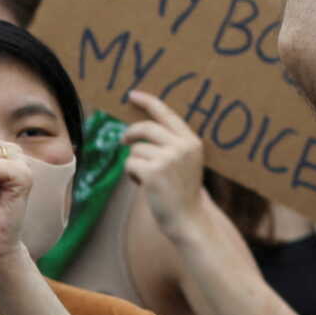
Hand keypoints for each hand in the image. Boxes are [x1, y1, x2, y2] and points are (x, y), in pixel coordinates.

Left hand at [122, 89, 208, 238]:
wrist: (189, 219)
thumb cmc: (182, 191)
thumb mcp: (185, 161)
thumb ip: (171, 143)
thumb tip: (141, 126)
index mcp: (192, 141)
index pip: (166, 113)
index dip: (148, 102)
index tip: (132, 95)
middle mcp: (182, 147)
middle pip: (146, 128)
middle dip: (131, 133)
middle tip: (123, 140)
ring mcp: (168, 159)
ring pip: (135, 149)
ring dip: (135, 162)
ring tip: (147, 177)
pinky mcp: (153, 173)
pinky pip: (130, 164)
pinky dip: (131, 175)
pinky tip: (143, 185)